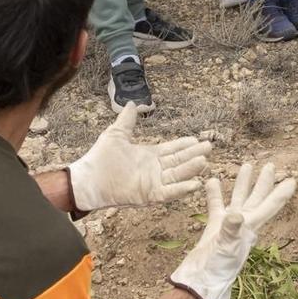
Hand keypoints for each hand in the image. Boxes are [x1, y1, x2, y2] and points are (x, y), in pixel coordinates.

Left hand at [66, 102, 212, 211]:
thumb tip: (132, 104)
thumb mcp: (116, 134)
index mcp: (148, 156)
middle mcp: (154, 170)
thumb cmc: (99, 158)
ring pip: (178, 175)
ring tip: (204, 161)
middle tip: (209, 146)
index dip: (184, 145)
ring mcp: (153, 183)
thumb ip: (127, 120)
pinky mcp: (149, 195)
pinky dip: (182, 189)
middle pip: (179, 161)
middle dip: (194, 154)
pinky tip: (195, 184)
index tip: (197, 139)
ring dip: (191, 169)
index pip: (172, 149)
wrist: (88, 179)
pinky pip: (169, 192)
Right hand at [170, 161, 297, 298]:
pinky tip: (212, 180)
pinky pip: (217, 205)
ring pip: (239, 198)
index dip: (281, 193)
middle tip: (271, 165)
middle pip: (258, 198)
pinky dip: (215, 193)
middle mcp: (244, 224)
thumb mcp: (226, 247)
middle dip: (265, 182)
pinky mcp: (215, 227)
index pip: (270, 206)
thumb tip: (235, 214)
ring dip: (243, 183)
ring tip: (247, 165)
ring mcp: (230, 225)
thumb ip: (231, 230)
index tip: (293, 179)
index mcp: (252, 227)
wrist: (201, 280)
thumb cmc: (218, 267)